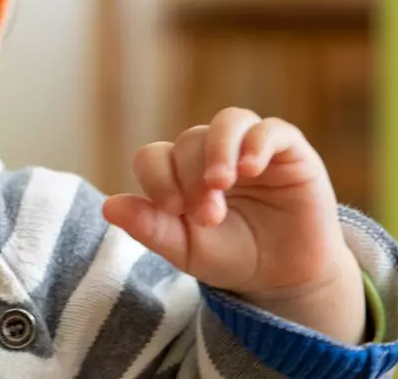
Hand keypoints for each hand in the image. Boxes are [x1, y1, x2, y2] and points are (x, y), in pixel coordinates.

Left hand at [102, 107, 366, 342]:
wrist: (284, 276)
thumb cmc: (230, 257)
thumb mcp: (186, 250)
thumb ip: (151, 228)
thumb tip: (109, 206)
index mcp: (179, 173)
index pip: (153, 157)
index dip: (157, 180)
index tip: (175, 211)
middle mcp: (211, 152)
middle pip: (190, 142)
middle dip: (192, 178)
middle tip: (208, 216)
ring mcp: (250, 147)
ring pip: (228, 122)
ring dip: (219, 149)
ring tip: (221, 182)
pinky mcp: (289, 151)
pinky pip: (271, 130)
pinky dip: (257, 143)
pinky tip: (251, 168)